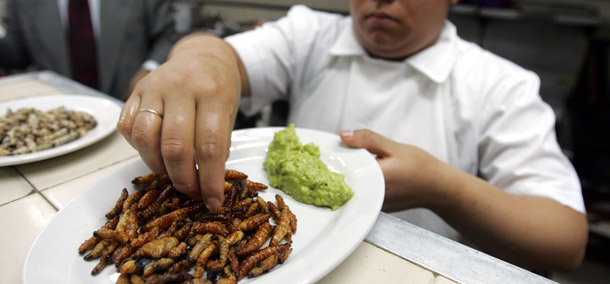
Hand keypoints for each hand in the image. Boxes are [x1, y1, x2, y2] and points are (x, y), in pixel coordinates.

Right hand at [117, 34, 242, 209]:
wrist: (204, 55)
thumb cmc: (219, 89)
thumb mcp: (229, 112)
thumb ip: (218, 144)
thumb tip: (207, 186)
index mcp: (213, 94)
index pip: (210, 146)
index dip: (210, 180)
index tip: (213, 201)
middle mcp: (182, 88)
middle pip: (175, 146)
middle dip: (183, 179)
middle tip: (191, 191)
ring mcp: (155, 87)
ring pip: (146, 138)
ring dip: (157, 166)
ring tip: (171, 174)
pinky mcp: (136, 91)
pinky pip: (128, 127)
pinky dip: (139, 148)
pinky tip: (154, 152)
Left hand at [340, 129, 587, 271]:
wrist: (441, 189)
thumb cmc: (422, 167)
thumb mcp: (394, 147)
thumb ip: (368, 140)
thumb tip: (343, 134)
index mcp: (375, 179)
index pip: (343, 170)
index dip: (330, 160)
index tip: (320, 151)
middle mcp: (372, 196)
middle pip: (344, 181)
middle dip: (335, 168)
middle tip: (324, 155)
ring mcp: (374, 204)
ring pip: (351, 188)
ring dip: (345, 175)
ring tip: (339, 161)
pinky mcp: (377, 207)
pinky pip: (360, 193)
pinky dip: (356, 181)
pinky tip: (356, 171)